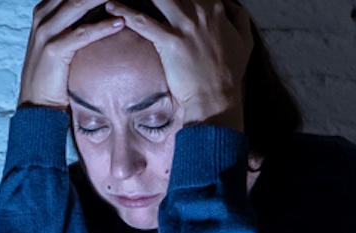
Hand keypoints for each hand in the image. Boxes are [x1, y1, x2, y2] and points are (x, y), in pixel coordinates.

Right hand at [19, 0, 127, 109]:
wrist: (36, 103)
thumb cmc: (51, 73)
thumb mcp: (56, 42)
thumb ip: (68, 24)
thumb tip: (95, 13)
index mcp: (43, 12)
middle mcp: (42, 18)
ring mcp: (46, 33)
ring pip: (77, 5)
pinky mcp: (54, 50)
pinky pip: (83, 34)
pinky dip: (103, 27)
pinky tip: (120, 22)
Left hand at [105, 0, 252, 130]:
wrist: (216, 99)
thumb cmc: (229, 73)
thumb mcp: (244, 41)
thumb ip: (238, 16)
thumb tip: (228, 2)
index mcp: (216, 9)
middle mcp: (200, 12)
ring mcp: (185, 26)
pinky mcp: (170, 42)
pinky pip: (142, 22)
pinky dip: (124, 12)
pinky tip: (111, 6)